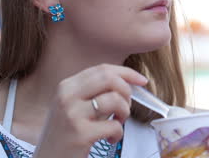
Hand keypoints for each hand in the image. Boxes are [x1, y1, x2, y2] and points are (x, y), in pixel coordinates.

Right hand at [33, 64, 147, 157]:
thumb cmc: (66, 134)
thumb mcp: (75, 106)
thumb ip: (96, 93)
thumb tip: (128, 83)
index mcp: (67, 86)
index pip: (103, 69)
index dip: (127, 73)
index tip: (142, 81)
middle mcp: (67, 96)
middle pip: (110, 79)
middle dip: (127, 91)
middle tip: (125, 107)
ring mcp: (72, 114)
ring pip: (115, 100)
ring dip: (124, 112)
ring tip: (117, 123)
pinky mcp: (80, 134)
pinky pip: (114, 125)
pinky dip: (118, 133)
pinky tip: (110, 139)